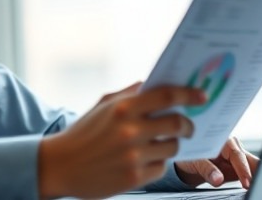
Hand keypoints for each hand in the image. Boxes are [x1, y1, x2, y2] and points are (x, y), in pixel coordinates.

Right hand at [38, 82, 206, 198]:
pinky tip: (145, 159)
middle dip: (188, 124)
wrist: (60, 165)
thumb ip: (130, 94)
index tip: (202, 96)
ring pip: (173, 147)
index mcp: (123, 108)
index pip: (166, 96)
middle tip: (188, 125)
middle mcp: (130, 131)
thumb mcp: (102, 106)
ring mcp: (133, 156)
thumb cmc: (83, 133)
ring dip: (172, 144)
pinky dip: (157, 162)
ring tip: (161, 143)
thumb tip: (154, 83)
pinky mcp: (134, 178)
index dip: (189, 94)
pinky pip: (161, 167)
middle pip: (177, 123)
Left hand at [173, 136, 258, 188]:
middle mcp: (233, 146)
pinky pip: (249, 172)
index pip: (237, 155)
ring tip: (259, 186)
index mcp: (223, 140)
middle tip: (259, 184)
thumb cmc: (189, 156)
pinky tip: (255, 186)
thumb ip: (206, 169)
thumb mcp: (194, 162)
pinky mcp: (239, 166)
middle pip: (250, 159)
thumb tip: (218, 179)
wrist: (189, 162)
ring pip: (253, 166)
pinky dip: (253, 178)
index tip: (246, 183)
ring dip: (256, 175)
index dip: (243, 169)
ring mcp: (238, 157)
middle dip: (257, 170)